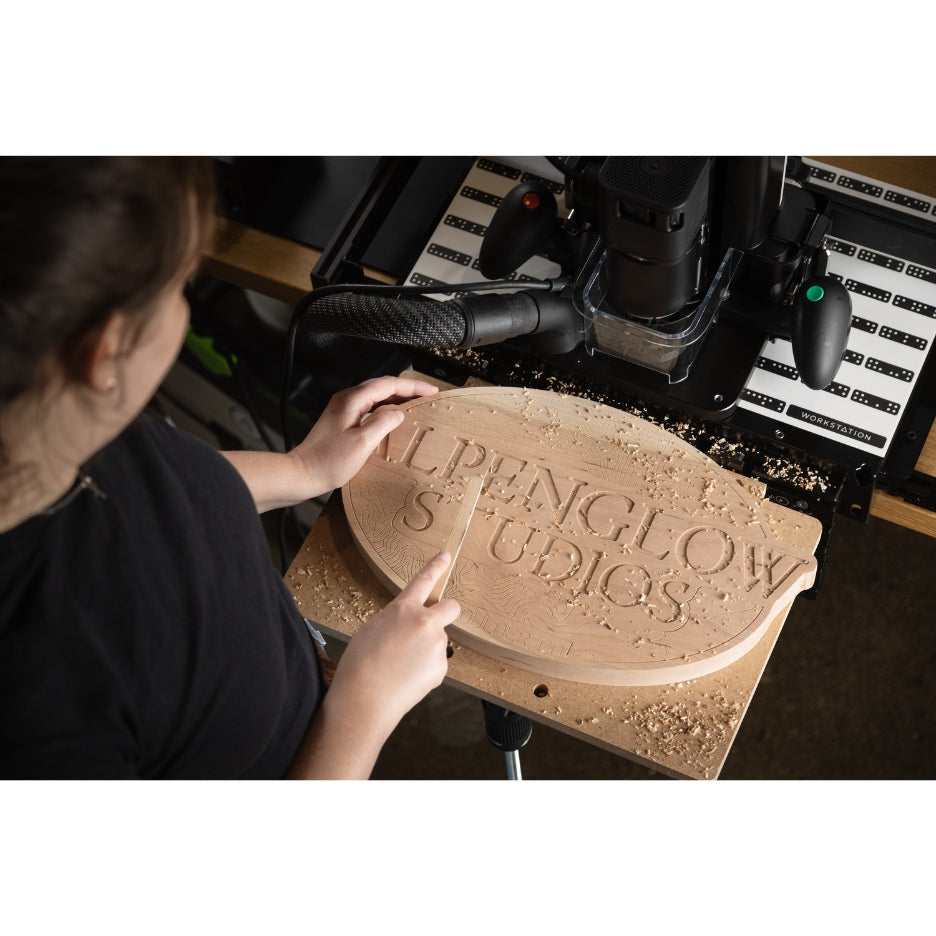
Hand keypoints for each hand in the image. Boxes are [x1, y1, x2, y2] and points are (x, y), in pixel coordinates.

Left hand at [289, 375, 438, 496]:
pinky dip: (386, 408)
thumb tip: (398, 413)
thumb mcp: (363, 443)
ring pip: (376, 396)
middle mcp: (347, 399)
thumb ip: (383, 423)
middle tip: (428, 396)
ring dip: (397, 398)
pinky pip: (370, 407)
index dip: (412, 386)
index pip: (388, 385)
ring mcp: (343, 408)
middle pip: (383, 386)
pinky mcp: (342, 419)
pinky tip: (394, 417)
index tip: (431, 391)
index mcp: (353, 400)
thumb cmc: (329, 461)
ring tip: (416, 404)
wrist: (303, 473)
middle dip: (407, 389)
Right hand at [324, 551, 460, 747]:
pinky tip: (407, 678)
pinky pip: (436, 663)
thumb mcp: (372, 629)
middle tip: (432, 624)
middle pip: (451, 607)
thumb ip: (395, 620)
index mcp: (403, 609)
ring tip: (402, 666)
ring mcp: (436, 645)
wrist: (366, 698)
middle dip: (446, 610)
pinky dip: (425, 669)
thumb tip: (406, 624)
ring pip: (438, 641)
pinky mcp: (441, 667)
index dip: (435, 566)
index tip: (446, 556)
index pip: (423, 581)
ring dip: (427, 648)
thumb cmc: (360, 664)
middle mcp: (425, 622)